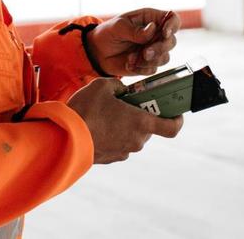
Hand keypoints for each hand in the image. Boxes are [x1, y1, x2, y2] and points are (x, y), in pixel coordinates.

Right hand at [67, 77, 182, 163]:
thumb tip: (122, 90)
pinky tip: (95, 127)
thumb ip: (117, 86)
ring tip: (102, 115)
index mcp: (141, 122)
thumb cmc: (86, 110)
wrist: (66, 137)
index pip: (172, 127)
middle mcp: (137, 140)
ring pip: (131, 136)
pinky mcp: (111, 158)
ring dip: (123, 126)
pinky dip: (111, 136)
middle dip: (138, 117)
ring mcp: (125, 151)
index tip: (174, 112)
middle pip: (147, 128)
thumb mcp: (100, 86)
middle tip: (123, 105)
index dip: (177, 119)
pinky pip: (117, 144)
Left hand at [86, 8, 179, 76]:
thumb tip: (152, 29)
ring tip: (131, 58)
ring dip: (149, 60)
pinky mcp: (149, 64)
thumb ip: (134, 30)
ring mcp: (154, 50)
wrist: (98, 51)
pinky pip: (154, 69)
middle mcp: (156, 35)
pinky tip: (129, 63)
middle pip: (171, 41)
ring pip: (165, 57)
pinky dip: (142, 68)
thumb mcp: (117, 27)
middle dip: (160, 48)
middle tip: (145, 52)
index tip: (164, 33)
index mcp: (150, 19)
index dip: (172, 25)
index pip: (172, 19)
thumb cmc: (108, 33)